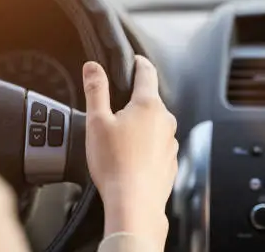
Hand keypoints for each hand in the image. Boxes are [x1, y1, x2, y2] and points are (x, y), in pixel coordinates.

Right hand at [83, 56, 177, 250]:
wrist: (134, 205)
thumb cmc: (115, 164)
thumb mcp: (97, 122)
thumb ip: (96, 90)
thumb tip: (93, 67)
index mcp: (149, 105)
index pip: (147, 72)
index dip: (138, 63)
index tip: (134, 60)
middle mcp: (166, 120)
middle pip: (151, 100)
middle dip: (135, 100)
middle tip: (114, 109)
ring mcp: (171, 141)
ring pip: (155, 123)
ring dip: (141, 124)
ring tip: (120, 139)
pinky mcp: (171, 160)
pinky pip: (158, 144)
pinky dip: (147, 145)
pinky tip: (131, 157)